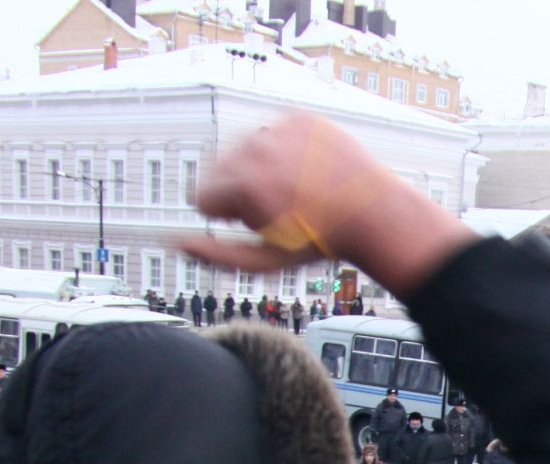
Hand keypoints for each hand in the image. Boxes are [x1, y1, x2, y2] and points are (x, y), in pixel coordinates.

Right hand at [180, 113, 476, 299]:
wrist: (372, 213)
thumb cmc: (319, 242)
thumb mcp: (265, 261)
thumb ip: (216, 256)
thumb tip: (177, 243)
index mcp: (242, 185)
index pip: (202, 198)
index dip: (229, 217)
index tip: (258, 224)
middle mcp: (256, 149)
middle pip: (219, 170)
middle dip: (240, 190)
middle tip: (280, 208)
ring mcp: (277, 128)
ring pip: (244, 148)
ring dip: (260, 168)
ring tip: (294, 189)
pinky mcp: (298, 117)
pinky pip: (273, 132)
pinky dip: (282, 150)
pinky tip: (305, 170)